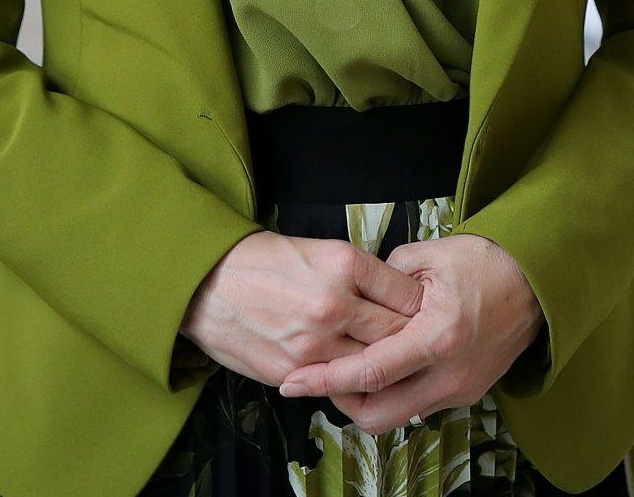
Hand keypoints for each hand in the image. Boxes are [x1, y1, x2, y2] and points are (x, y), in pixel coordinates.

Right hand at [178, 230, 424, 385]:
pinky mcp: (294, 371)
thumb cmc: (263, 261)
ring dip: (384, 365)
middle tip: (418, 340)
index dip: (421, 306)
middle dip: (411, 339)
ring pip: (372, 365)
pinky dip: (351, 381)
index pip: (407, 295)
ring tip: (391, 361)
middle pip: (397, 333)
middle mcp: (334, 304)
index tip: (426, 312)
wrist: (206, 282)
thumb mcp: (319, 250)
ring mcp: (314, 344)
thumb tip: (396, 298)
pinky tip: (356, 373)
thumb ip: (360, 276)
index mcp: (344, 265)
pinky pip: (338, 384)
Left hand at [273, 234, 541, 432]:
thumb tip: (359, 294)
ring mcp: (461, 389)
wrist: (539, 282)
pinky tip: (385, 367)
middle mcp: (449, 374)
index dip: (325, 380)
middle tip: (321, 377)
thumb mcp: (429, 256)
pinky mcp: (468, 393)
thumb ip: (386, 278)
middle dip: (340, 402)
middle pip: (377, 415)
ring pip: (398, 416)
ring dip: (368, 400)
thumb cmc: (485, 262)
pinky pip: (420, 405)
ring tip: (348, 370)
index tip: (292, 382)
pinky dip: (396, 393)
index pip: (369, 373)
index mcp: (437, 338)